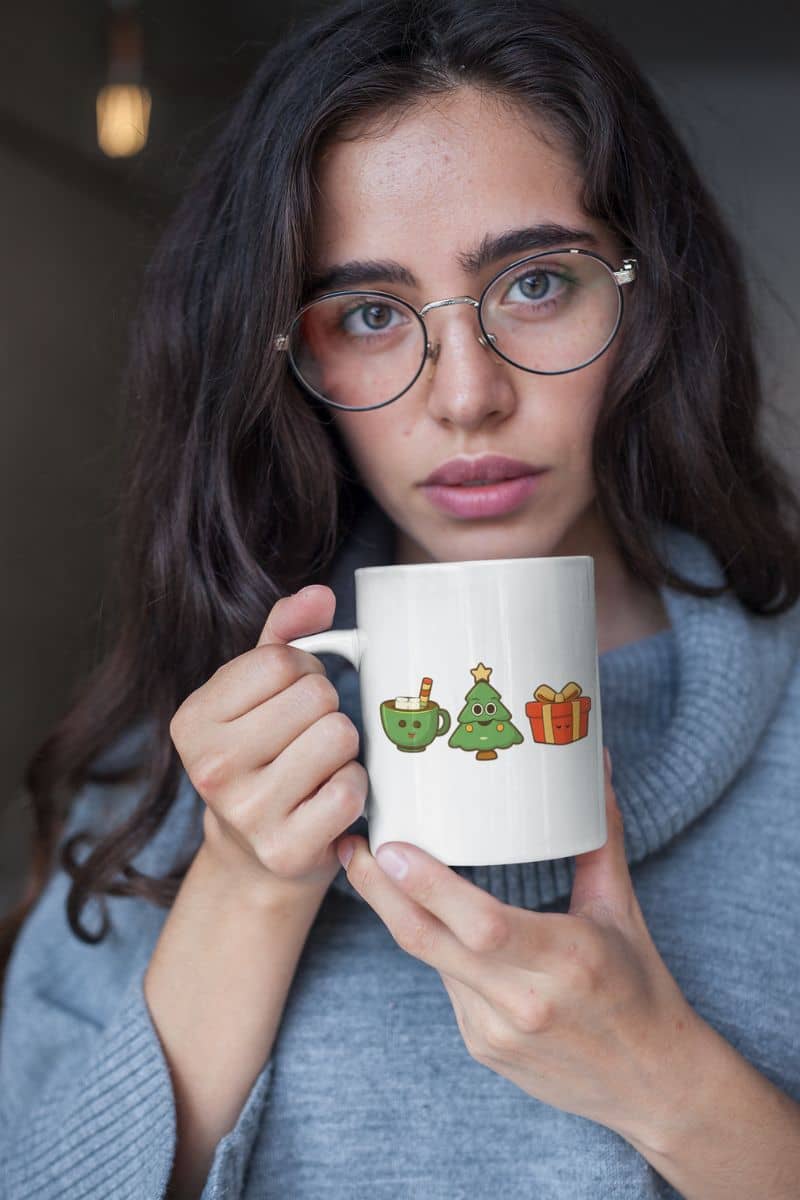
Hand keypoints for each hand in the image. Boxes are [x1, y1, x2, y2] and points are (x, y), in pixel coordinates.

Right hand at [170, 583, 367, 899]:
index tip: (292, 700)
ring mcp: (247, 813)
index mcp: (192, 720)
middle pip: (316, 696)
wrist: (254, 857)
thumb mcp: (254, 692)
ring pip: (339, 736)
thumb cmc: (261, 757)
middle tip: (308, 738)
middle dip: (326, 710)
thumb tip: (321, 595)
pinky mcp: (286, 849)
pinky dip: (354, 789)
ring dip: (344, 749)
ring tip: (319, 767)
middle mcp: (211, 767)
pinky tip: (329, 798)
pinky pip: (351, 789)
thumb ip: (284, 634)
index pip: (282, 661)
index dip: (305, 671)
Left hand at [335, 749, 702, 1143]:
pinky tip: (427, 916)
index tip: (389, 847)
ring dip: (399, 913)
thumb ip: (600, 837)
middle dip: (380, 892)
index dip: (429, 888)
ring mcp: (496, 1031)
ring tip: (371, 866)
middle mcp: (525, 1000)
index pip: (483, 925)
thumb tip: (599, 765)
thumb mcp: (622, 910)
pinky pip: (445, 984)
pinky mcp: (481, 1047)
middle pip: (430, 942)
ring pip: (430, 960)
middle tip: (351, 846)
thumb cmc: (640, 989)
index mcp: (567, 959)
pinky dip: (434, 946)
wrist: (652, 1088)